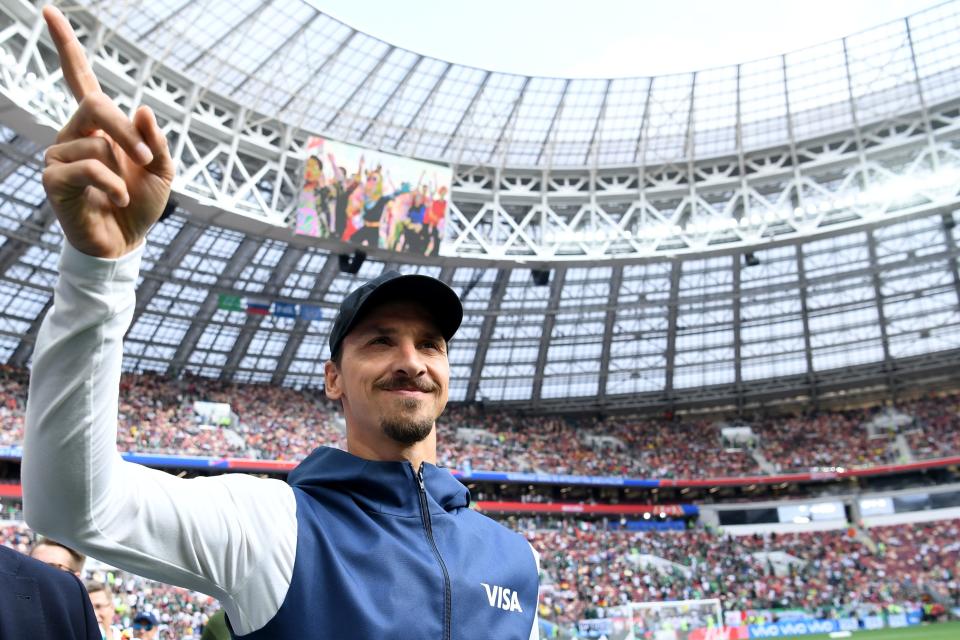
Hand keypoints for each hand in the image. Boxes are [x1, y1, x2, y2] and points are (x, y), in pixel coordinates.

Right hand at [40, 5, 172, 258]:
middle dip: (126, 129)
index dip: (65, 46)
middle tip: (145, 156)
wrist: (125, 243)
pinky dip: (111, 185)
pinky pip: (88, 168)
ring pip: (96, 142)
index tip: (50, 11)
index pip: (79, 78)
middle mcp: (73, 134)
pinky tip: (115, 200)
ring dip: (121, 169)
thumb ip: (154, 140)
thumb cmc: (140, 205)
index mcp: (98, 126)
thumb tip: (140, 108)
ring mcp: (59, 155)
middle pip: (95, 104)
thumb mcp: (161, 171)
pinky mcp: (53, 180)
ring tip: (123, 192)